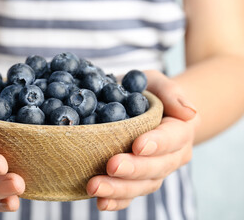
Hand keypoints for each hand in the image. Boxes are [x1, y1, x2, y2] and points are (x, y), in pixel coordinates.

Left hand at [86, 70, 199, 210]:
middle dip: (134, 169)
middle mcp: (171, 155)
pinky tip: (101, 202)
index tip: (137, 145)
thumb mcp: (157, 82)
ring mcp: (155, 171)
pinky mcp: (138, 180)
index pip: (172, 138)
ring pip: (143, 186)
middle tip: (111, 166)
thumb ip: (171, 92)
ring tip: (95, 187)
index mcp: (179, 130)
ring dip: (120, 189)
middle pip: (157, 167)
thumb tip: (189, 112)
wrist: (146, 109)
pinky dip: (116, 201)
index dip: (157, 143)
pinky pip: (131, 195)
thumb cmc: (149, 92)